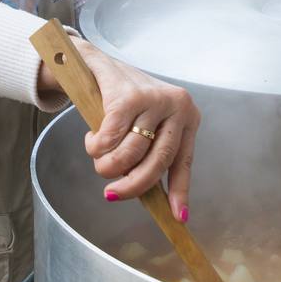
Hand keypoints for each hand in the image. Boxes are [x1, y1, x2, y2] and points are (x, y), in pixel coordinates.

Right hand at [40, 38, 200, 221]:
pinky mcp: (127, 96)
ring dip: (108, 164)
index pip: (184, 161)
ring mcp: (153, 99)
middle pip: (158, 161)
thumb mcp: (146, 124)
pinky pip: (110, 138)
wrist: (94, 63)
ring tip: (99, 160)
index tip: (178, 218)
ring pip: (131, 152)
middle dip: (133, 185)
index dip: (180, 192)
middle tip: (112, 195)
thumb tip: (161, 201)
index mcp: (188, 116)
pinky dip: (97, 146)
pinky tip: (93, 140)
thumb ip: (153, 153)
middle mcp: (177, 105)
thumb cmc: (121, 99)